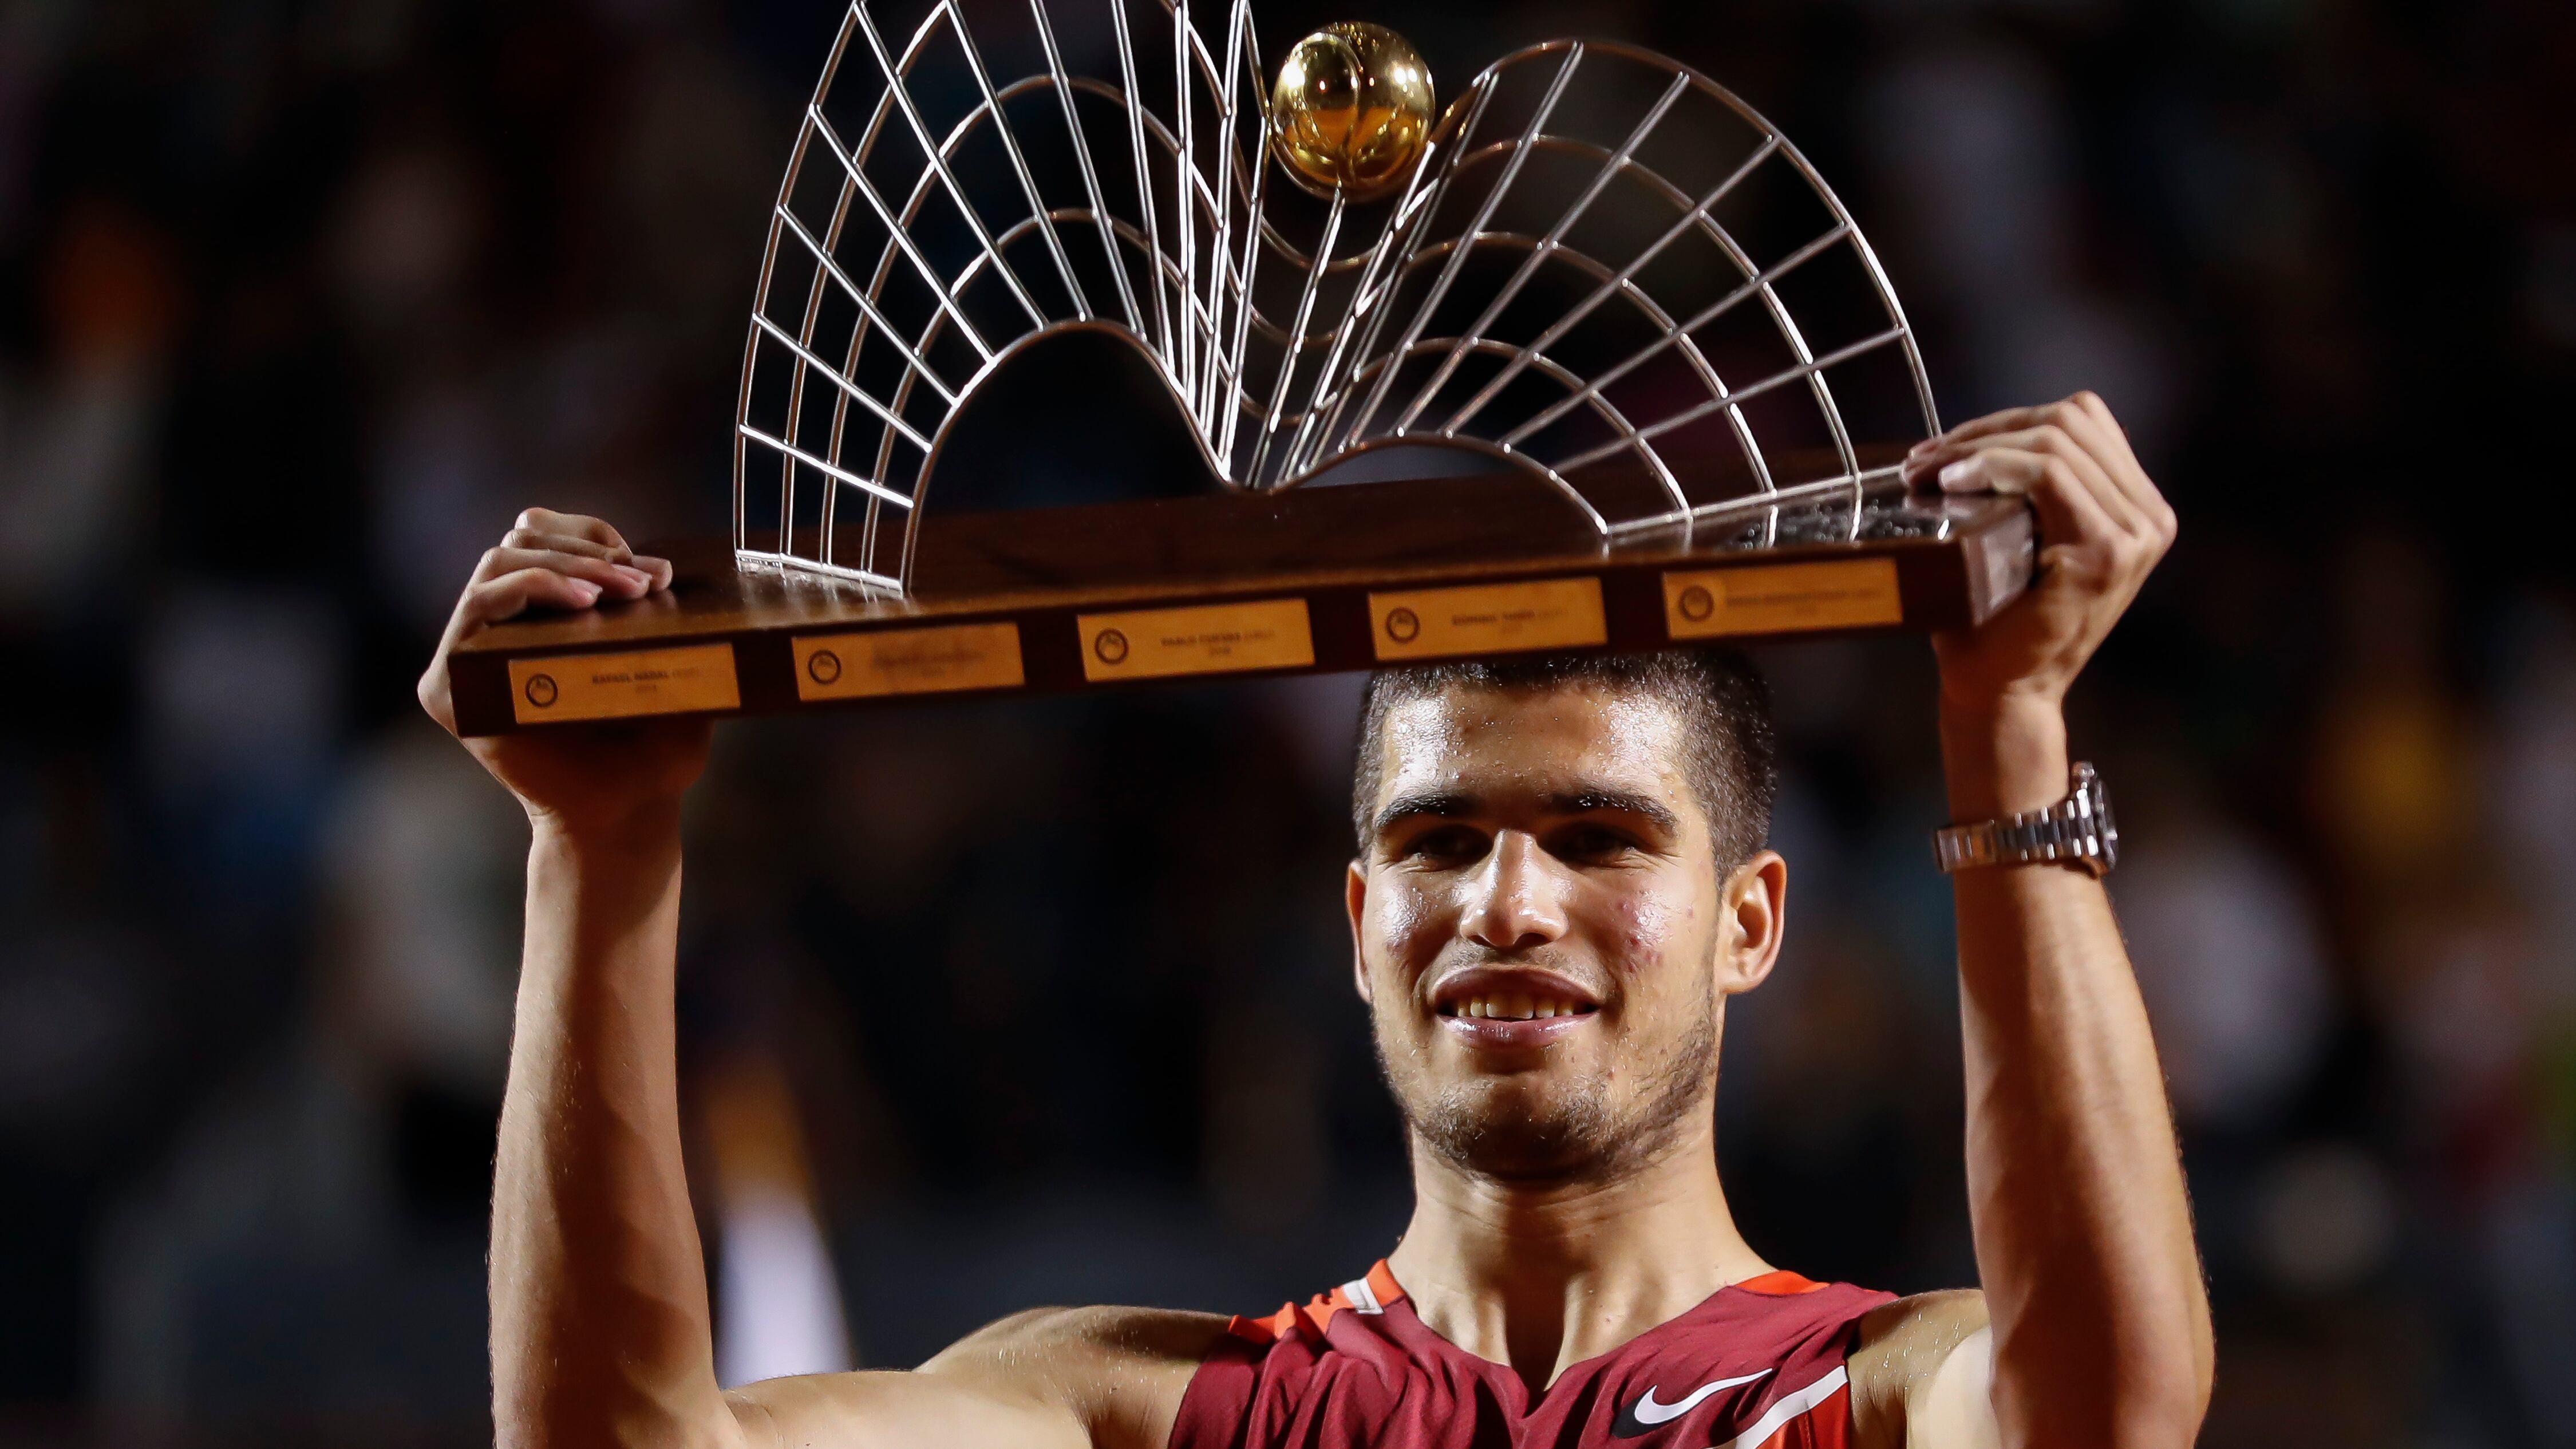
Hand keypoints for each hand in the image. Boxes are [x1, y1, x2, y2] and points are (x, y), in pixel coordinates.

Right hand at [418, 509, 711, 835]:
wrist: (629, 811)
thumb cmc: (654, 744)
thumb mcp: (667, 660)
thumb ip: (656, 610)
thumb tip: (665, 564)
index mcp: (539, 616)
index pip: (541, 537)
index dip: (591, 534)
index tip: (648, 565)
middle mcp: (496, 630)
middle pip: (519, 542)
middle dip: (587, 550)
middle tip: (643, 582)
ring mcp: (468, 655)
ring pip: (497, 564)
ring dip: (566, 566)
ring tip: (619, 590)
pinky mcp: (450, 688)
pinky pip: (476, 609)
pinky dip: (531, 589)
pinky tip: (582, 601)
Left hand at [1903, 392, 2175, 719]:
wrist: (2004, 690)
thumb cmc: (1996, 618)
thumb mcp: (2022, 537)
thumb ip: (2032, 487)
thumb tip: (1991, 430)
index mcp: (2137, 506)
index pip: (2083, 421)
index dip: (2008, 420)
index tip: (1946, 448)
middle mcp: (2150, 515)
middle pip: (2072, 419)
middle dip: (1988, 428)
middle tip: (1926, 458)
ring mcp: (2136, 532)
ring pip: (2057, 440)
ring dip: (1980, 445)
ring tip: (1929, 471)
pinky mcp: (2108, 549)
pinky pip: (2049, 473)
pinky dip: (1993, 465)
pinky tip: (1954, 481)